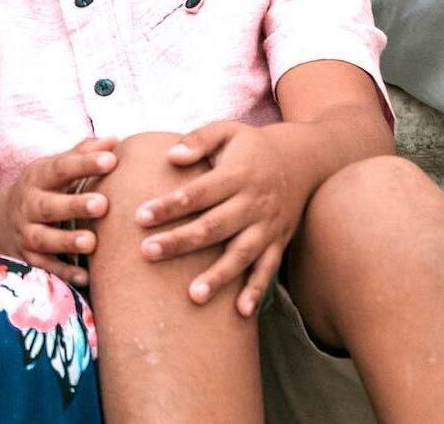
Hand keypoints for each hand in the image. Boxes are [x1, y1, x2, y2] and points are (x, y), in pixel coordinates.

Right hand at [0, 137, 119, 285]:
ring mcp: (26, 233)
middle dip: (74, 206)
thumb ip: (82, 154)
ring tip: (92, 242)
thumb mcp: (53, 169)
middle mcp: (28, 205)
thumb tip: (114, 140)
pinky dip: (63, 273)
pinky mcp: (27, 260)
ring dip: (67, 241)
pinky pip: (45, 268)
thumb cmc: (43, 189)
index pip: (61, 168)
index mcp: (37, 177)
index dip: (85, 163)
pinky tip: (85, 277)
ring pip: (43, 239)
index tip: (112, 160)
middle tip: (103, 205)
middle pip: (49, 206)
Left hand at [135, 121, 320, 313]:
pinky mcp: (279, 242)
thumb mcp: (228, 130)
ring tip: (193, 295)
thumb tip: (171, 156)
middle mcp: (252, 202)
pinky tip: (241, 313)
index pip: (198, 192)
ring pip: (241, 253)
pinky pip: (268, 269)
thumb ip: (199, 139)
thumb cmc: (253, 146)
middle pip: (214, 226)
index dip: (170, 205)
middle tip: (147, 253)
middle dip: (180, 241)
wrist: (303, 159)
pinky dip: (257, 291)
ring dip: (219, 275)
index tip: (140, 216)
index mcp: (236, 174)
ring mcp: (268, 225)